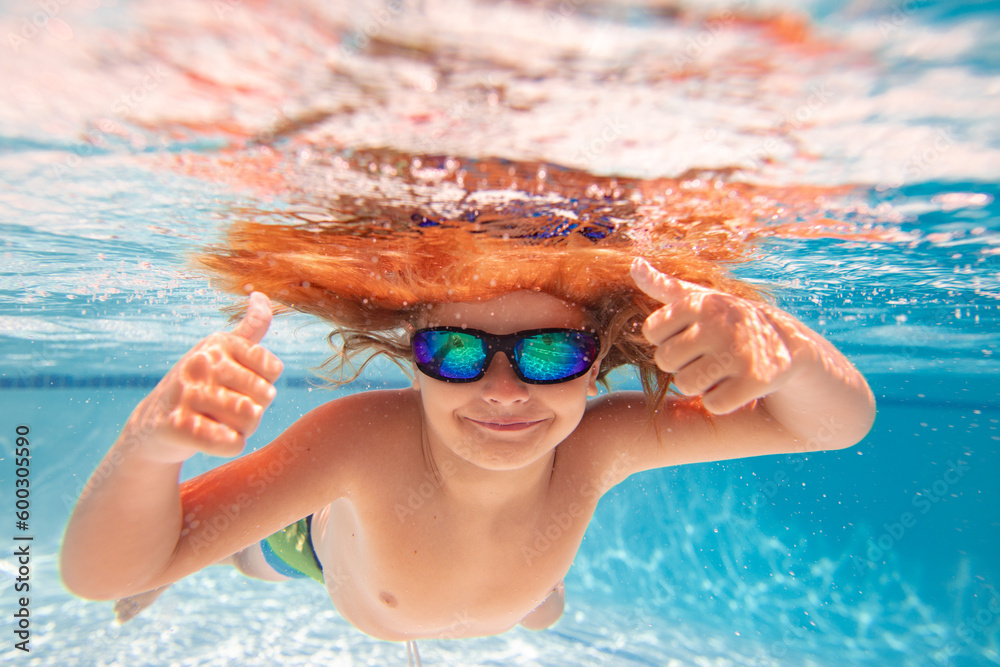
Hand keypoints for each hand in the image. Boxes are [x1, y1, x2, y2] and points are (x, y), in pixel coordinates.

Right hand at [126, 292, 283, 461]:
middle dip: (253, 413)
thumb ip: (250, 328)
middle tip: (225, 412)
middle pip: (264, 396)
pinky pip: (231, 442)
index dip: (262, 387)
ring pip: (251, 419)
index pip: (273, 369)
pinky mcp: (177, 425)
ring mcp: (186, 392)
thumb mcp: (222, 353)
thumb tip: (262, 295)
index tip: (237, 388)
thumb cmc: (199, 387)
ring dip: (241, 430)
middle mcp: (201, 361)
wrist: (153, 426)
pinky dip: (229, 445)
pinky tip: (212, 440)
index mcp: (218, 343)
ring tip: (218, 424)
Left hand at [631, 258, 808, 414]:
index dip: (668, 338)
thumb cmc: (729, 320)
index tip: (691, 334)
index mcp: (701, 302)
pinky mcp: (756, 380)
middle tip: (707, 355)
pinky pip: (713, 404)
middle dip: (681, 363)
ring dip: (699, 384)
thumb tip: (634, 264)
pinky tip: (736, 384)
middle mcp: (719, 323)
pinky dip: (721, 400)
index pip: (652, 331)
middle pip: (665, 360)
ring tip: (720, 368)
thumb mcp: (700, 299)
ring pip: (685, 385)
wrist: (786, 343)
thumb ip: (664, 286)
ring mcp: (739, 352)